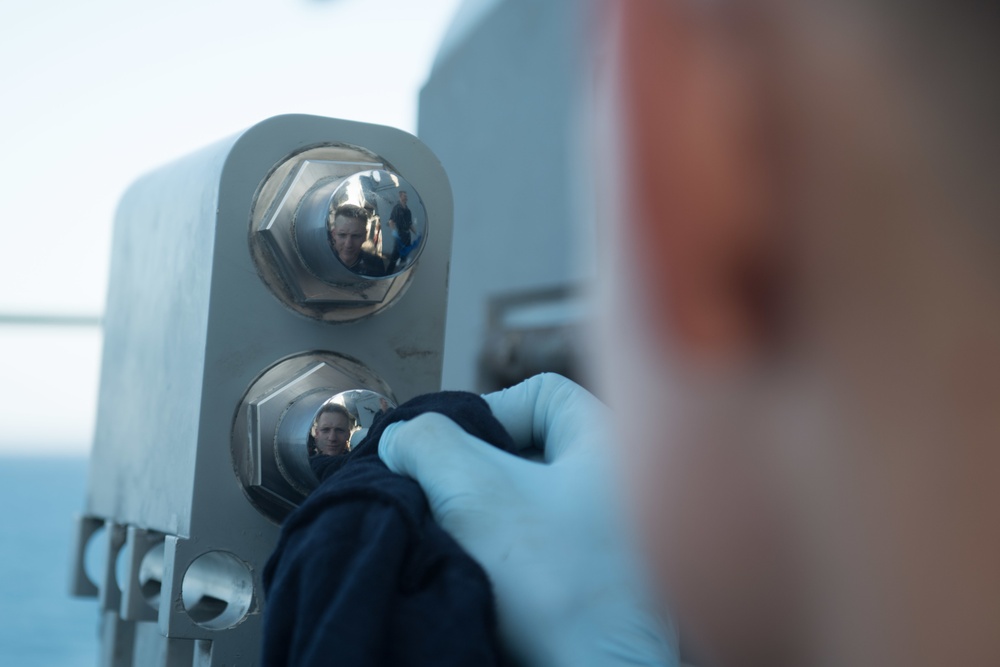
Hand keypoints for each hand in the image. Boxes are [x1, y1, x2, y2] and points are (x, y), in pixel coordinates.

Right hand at [379, 374, 677, 666]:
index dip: (485, 412)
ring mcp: (613, 538)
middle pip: (530, 451)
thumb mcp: (476, 493)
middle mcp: (620, 484)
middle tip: (443, 501)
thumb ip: (429, 445)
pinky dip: (504, 559)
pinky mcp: (598, 585)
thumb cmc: (558, 583)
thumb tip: (404, 440)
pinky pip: (541, 550)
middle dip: (474, 473)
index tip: (451, 452)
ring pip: (529, 505)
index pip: (540, 393)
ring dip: (484, 520)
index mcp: (611, 443)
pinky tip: (478, 578)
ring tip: (457, 544)